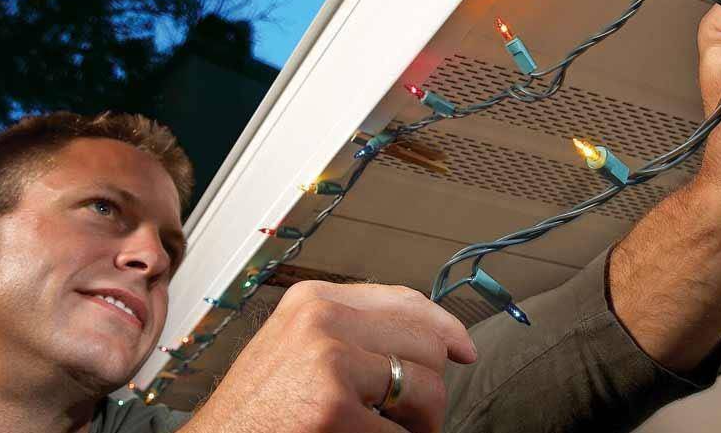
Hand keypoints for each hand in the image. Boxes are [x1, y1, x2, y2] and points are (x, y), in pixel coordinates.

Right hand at [181, 280, 475, 432]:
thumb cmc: (255, 413)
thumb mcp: (296, 350)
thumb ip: (353, 334)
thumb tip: (436, 340)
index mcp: (313, 299)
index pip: (405, 299)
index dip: (444, 326)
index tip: (464, 348)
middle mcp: (321, 319)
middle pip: (425, 344)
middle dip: (427, 388)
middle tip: (405, 420)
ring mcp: (328, 361)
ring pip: (427, 389)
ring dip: (419, 425)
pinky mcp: (333, 408)